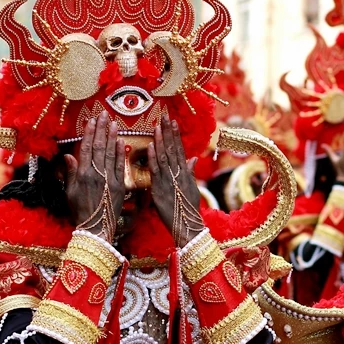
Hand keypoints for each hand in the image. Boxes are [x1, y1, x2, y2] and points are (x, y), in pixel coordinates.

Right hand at [64, 112, 124, 242]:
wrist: (95, 228)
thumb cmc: (79, 211)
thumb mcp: (69, 192)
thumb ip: (70, 173)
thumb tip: (69, 155)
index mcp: (82, 175)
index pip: (87, 148)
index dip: (90, 133)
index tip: (92, 121)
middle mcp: (96, 174)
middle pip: (99, 147)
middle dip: (101, 129)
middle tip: (104, 114)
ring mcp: (109, 179)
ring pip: (110, 153)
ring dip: (112, 136)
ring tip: (114, 123)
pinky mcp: (120, 186)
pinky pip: (120, 166)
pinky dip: (121, 153)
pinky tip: (121, 141)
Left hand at [148, 115, 202, 247]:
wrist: (187, 226)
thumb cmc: (188, 210)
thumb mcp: (192, 189)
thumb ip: (190, 173)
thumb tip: (193, 158)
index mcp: (184, 173)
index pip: (179, 150)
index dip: (175, 135)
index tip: (172, 122)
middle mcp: (177, 174)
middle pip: (172, 149)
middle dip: (168, 132)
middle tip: (165, 116)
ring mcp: (169, 181)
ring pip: (164, 157)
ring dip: (160, 140)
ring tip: (158, 126)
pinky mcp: (160, 189)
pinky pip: (156, 171)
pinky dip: (153, 158)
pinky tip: (151, 146)